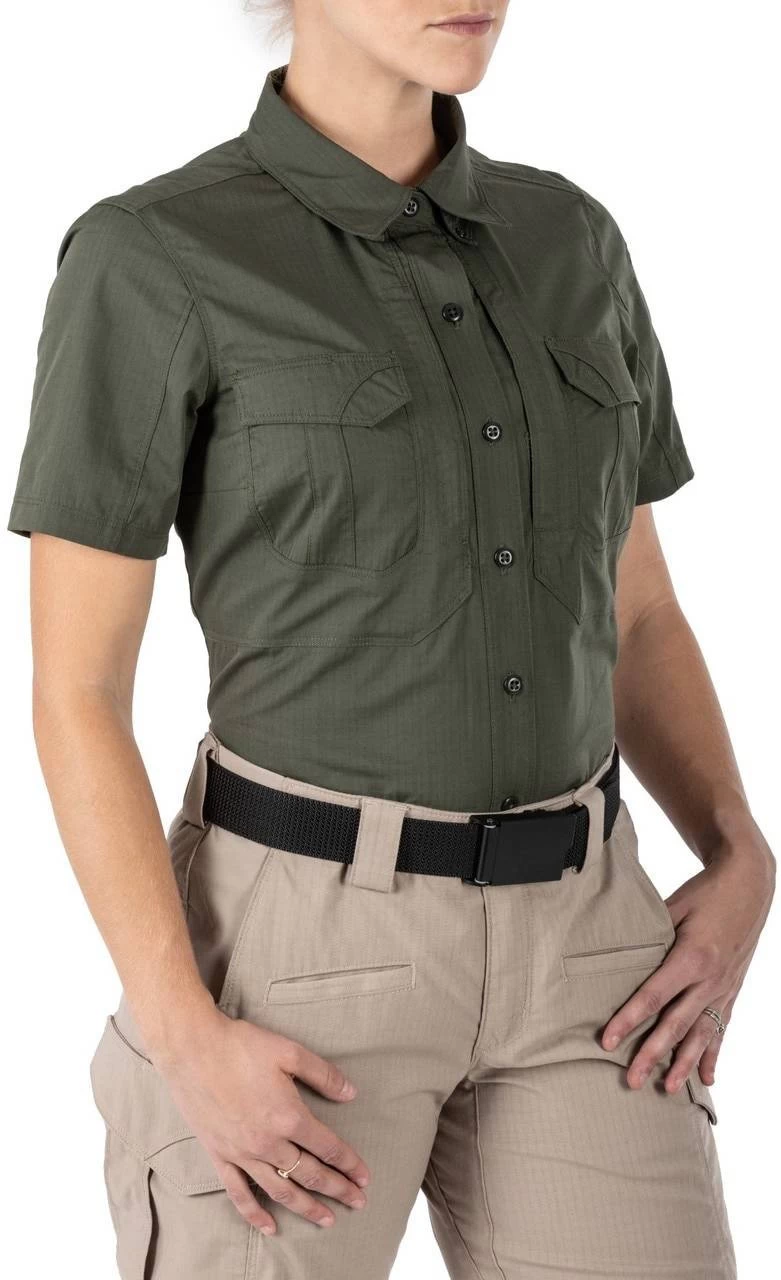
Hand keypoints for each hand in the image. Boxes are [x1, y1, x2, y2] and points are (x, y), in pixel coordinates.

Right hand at [154, 1006, 370, 1234]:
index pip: (328, 1148)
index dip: (350, 1164)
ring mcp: (242, 1153)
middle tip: (358, 1202)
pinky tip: (270, 1228)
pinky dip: (255, 1214)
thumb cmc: (241, 1046)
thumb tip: (351, 1093)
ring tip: (328, 1220)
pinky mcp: (220, 1156)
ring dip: (307, 1208)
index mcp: (289, 1116)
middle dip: (338, 1190)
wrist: (192, 1049)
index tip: (364, 1177)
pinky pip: (239, 1194)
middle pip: (310, 1174)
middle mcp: (268, 1142)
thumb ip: (323, 1075)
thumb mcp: (290, 1052)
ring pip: (281, 1191)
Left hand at [601, 833, 774, 1091]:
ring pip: (701, 1034)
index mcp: (691, 957)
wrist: (750, 884)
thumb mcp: (675, 905)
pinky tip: (708, 1078)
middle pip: (675, 1025)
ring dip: (684, 1064)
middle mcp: (710, 979)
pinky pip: (722, 1028)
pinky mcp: (733, 990)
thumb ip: (651, 933)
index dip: (628, 1021)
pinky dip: (714, 1054)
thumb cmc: (706, 891)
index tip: (607, 1041)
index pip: (653, 997)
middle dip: (652, 1054)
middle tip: (631, 1081)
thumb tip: (618, 950)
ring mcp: (724, 988)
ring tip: (667, 1089)